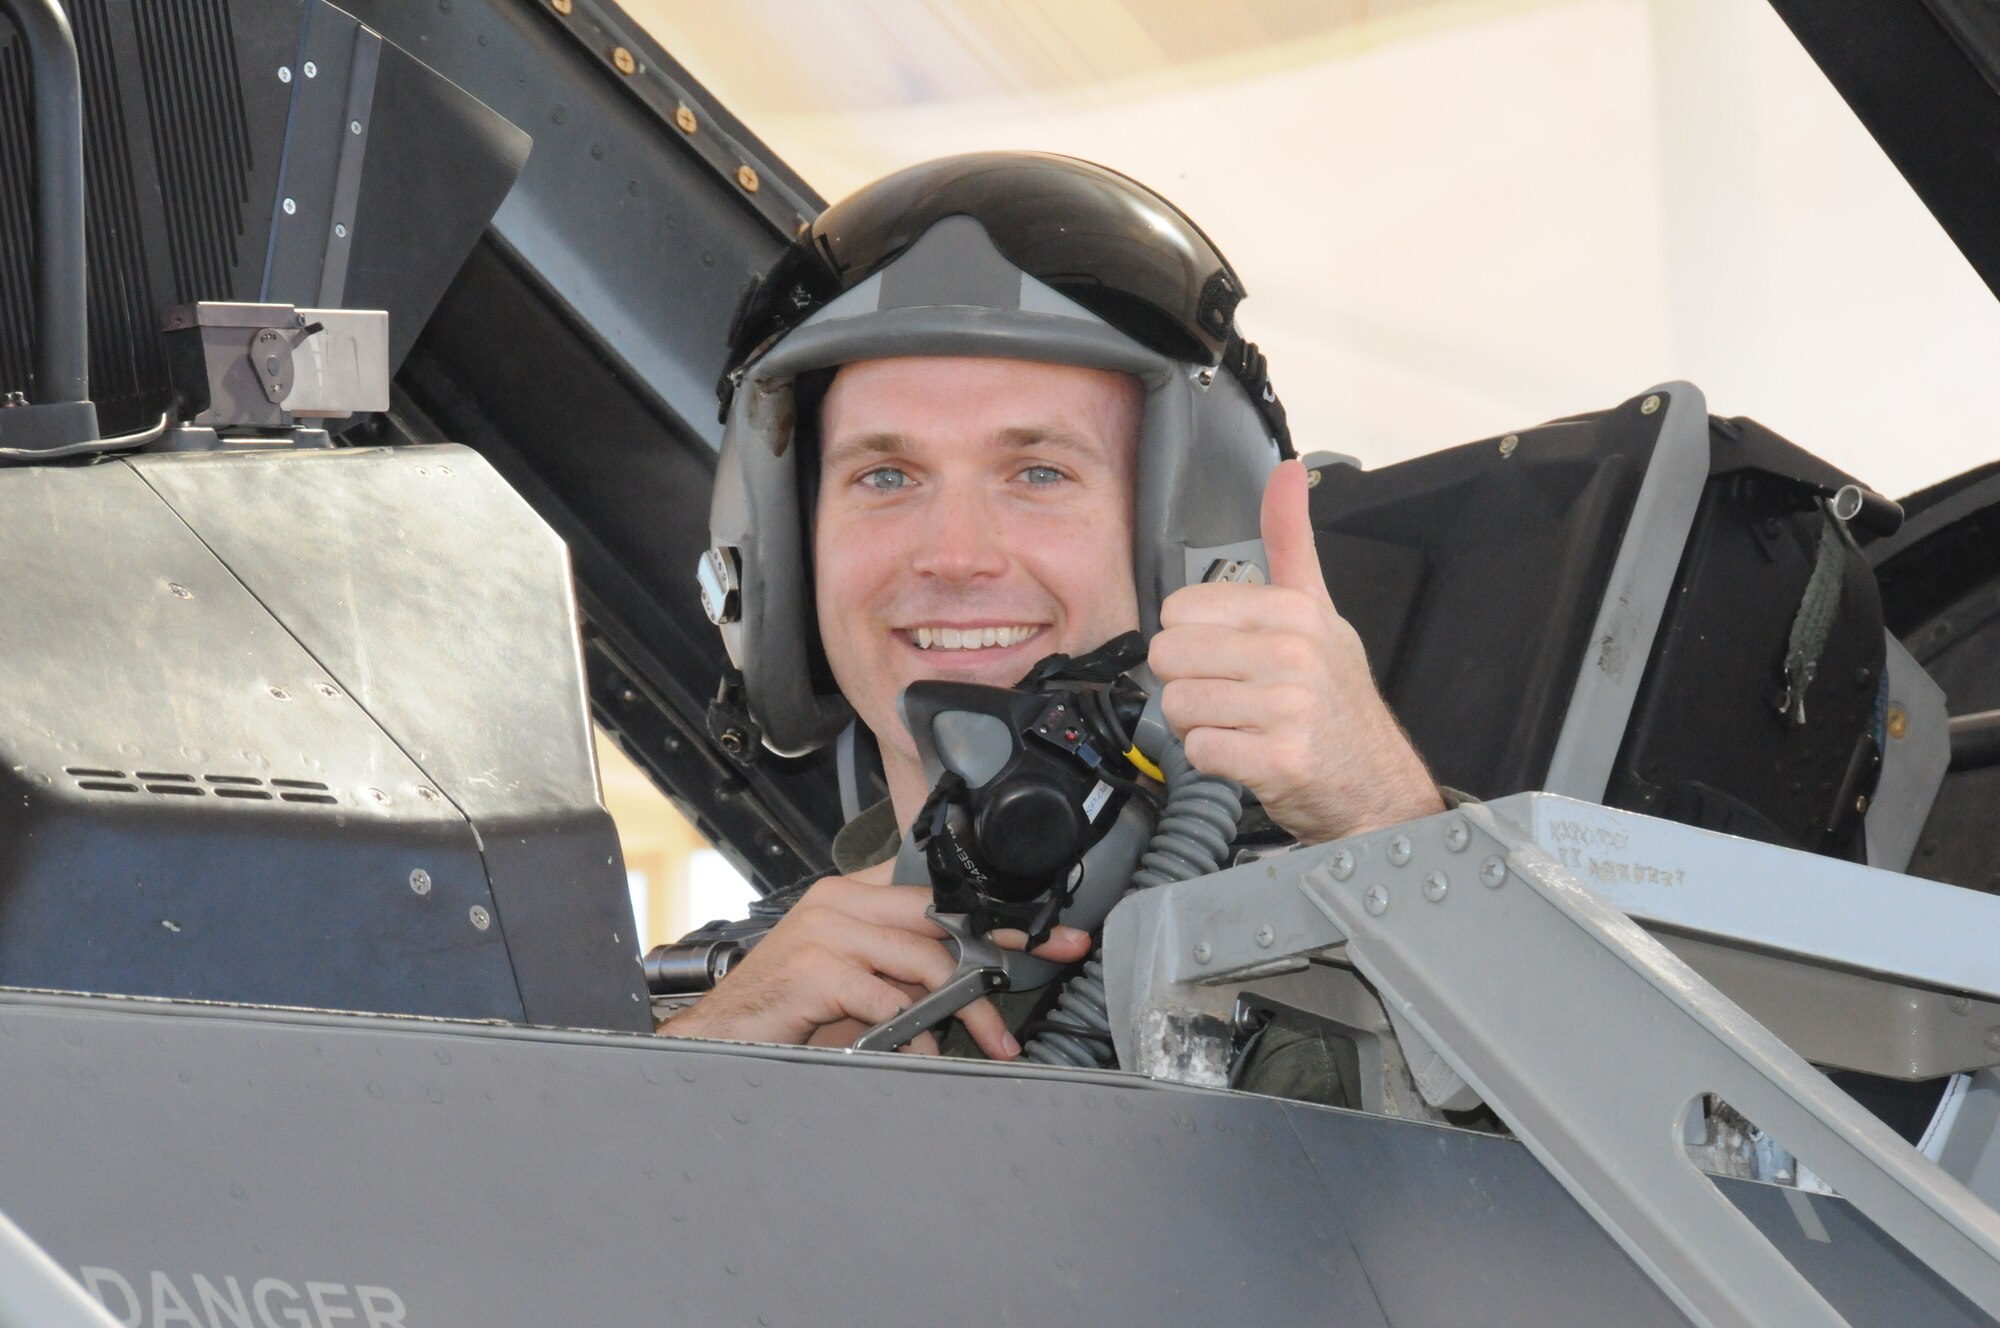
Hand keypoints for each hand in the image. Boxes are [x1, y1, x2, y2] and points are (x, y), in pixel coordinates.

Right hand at [656, 873, 1091, 1057]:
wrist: (719, 1037)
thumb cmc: (787, 1010)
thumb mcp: (855, 978)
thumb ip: (905, 970)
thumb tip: (973, 988)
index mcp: (852, 892)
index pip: (940, 892)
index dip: (999, 913)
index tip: (1048, 934)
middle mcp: (841, 901)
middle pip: (943, 920)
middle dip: (1003, 952)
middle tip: (1043, 977)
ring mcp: (827, 933)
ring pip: (927, 962)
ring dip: (968, 1009)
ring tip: (991, 1040)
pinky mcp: (818, 971)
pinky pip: (890, 1002)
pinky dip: (915, 1036)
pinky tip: (923, 1055)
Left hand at [1149, 458, 1442, 842]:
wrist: (1378, 781)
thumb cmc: (1337, 700)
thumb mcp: (1319, 609)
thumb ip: (1290, 542)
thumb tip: (1288, 471)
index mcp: (1293, 610)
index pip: (1179, 610)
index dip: (1191, 640)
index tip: (1225, 658)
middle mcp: (1292, 652)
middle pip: (1169, 655)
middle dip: (1187, 683)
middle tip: (1228, 697)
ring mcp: (1289, 707)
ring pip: (1178, 704)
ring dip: (1197, 724)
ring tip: (1238, 725)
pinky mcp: (1280, 758)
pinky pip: (1199, 749)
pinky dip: (1212, 759)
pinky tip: (1245, 754)